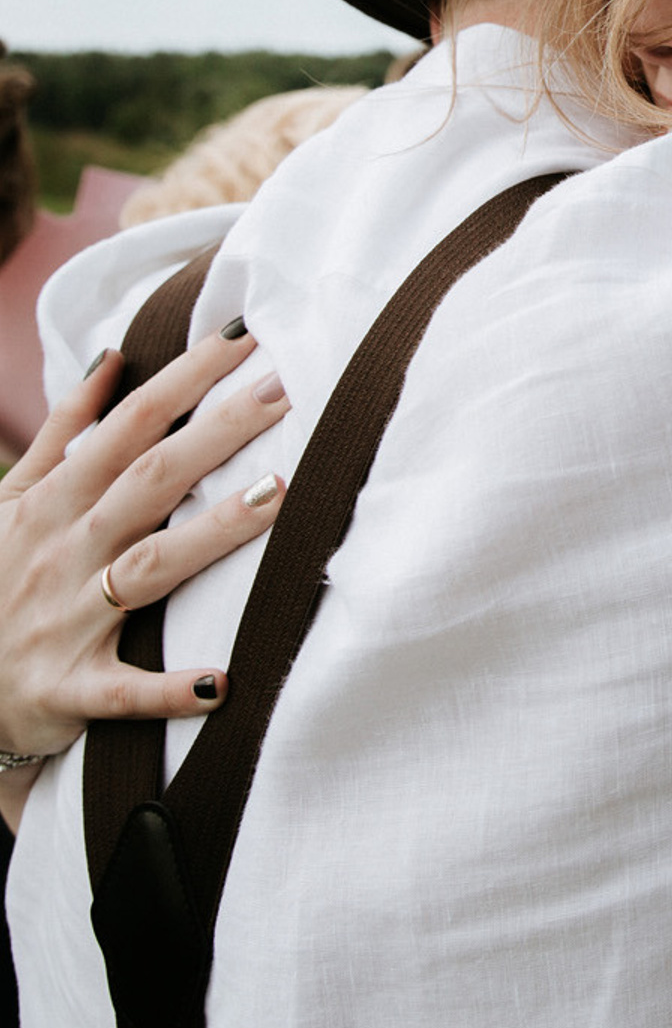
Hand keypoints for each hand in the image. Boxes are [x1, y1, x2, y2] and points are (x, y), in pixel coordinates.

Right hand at [0, 330, 290, 774]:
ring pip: (149, 567)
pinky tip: (224, 683)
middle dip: (218, 432)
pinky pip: (124, 691)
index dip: (186, 378)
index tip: (245, 337)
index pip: (130, 424)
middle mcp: (63, 551)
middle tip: (288, 390)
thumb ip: (64, 431)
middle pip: (151, 480)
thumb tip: (111, 357)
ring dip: (214, 533)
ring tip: (280, 494)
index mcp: (54, 501)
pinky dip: (169, 690)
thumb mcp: (11, 501)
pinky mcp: (69, 689)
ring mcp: (66, 620)